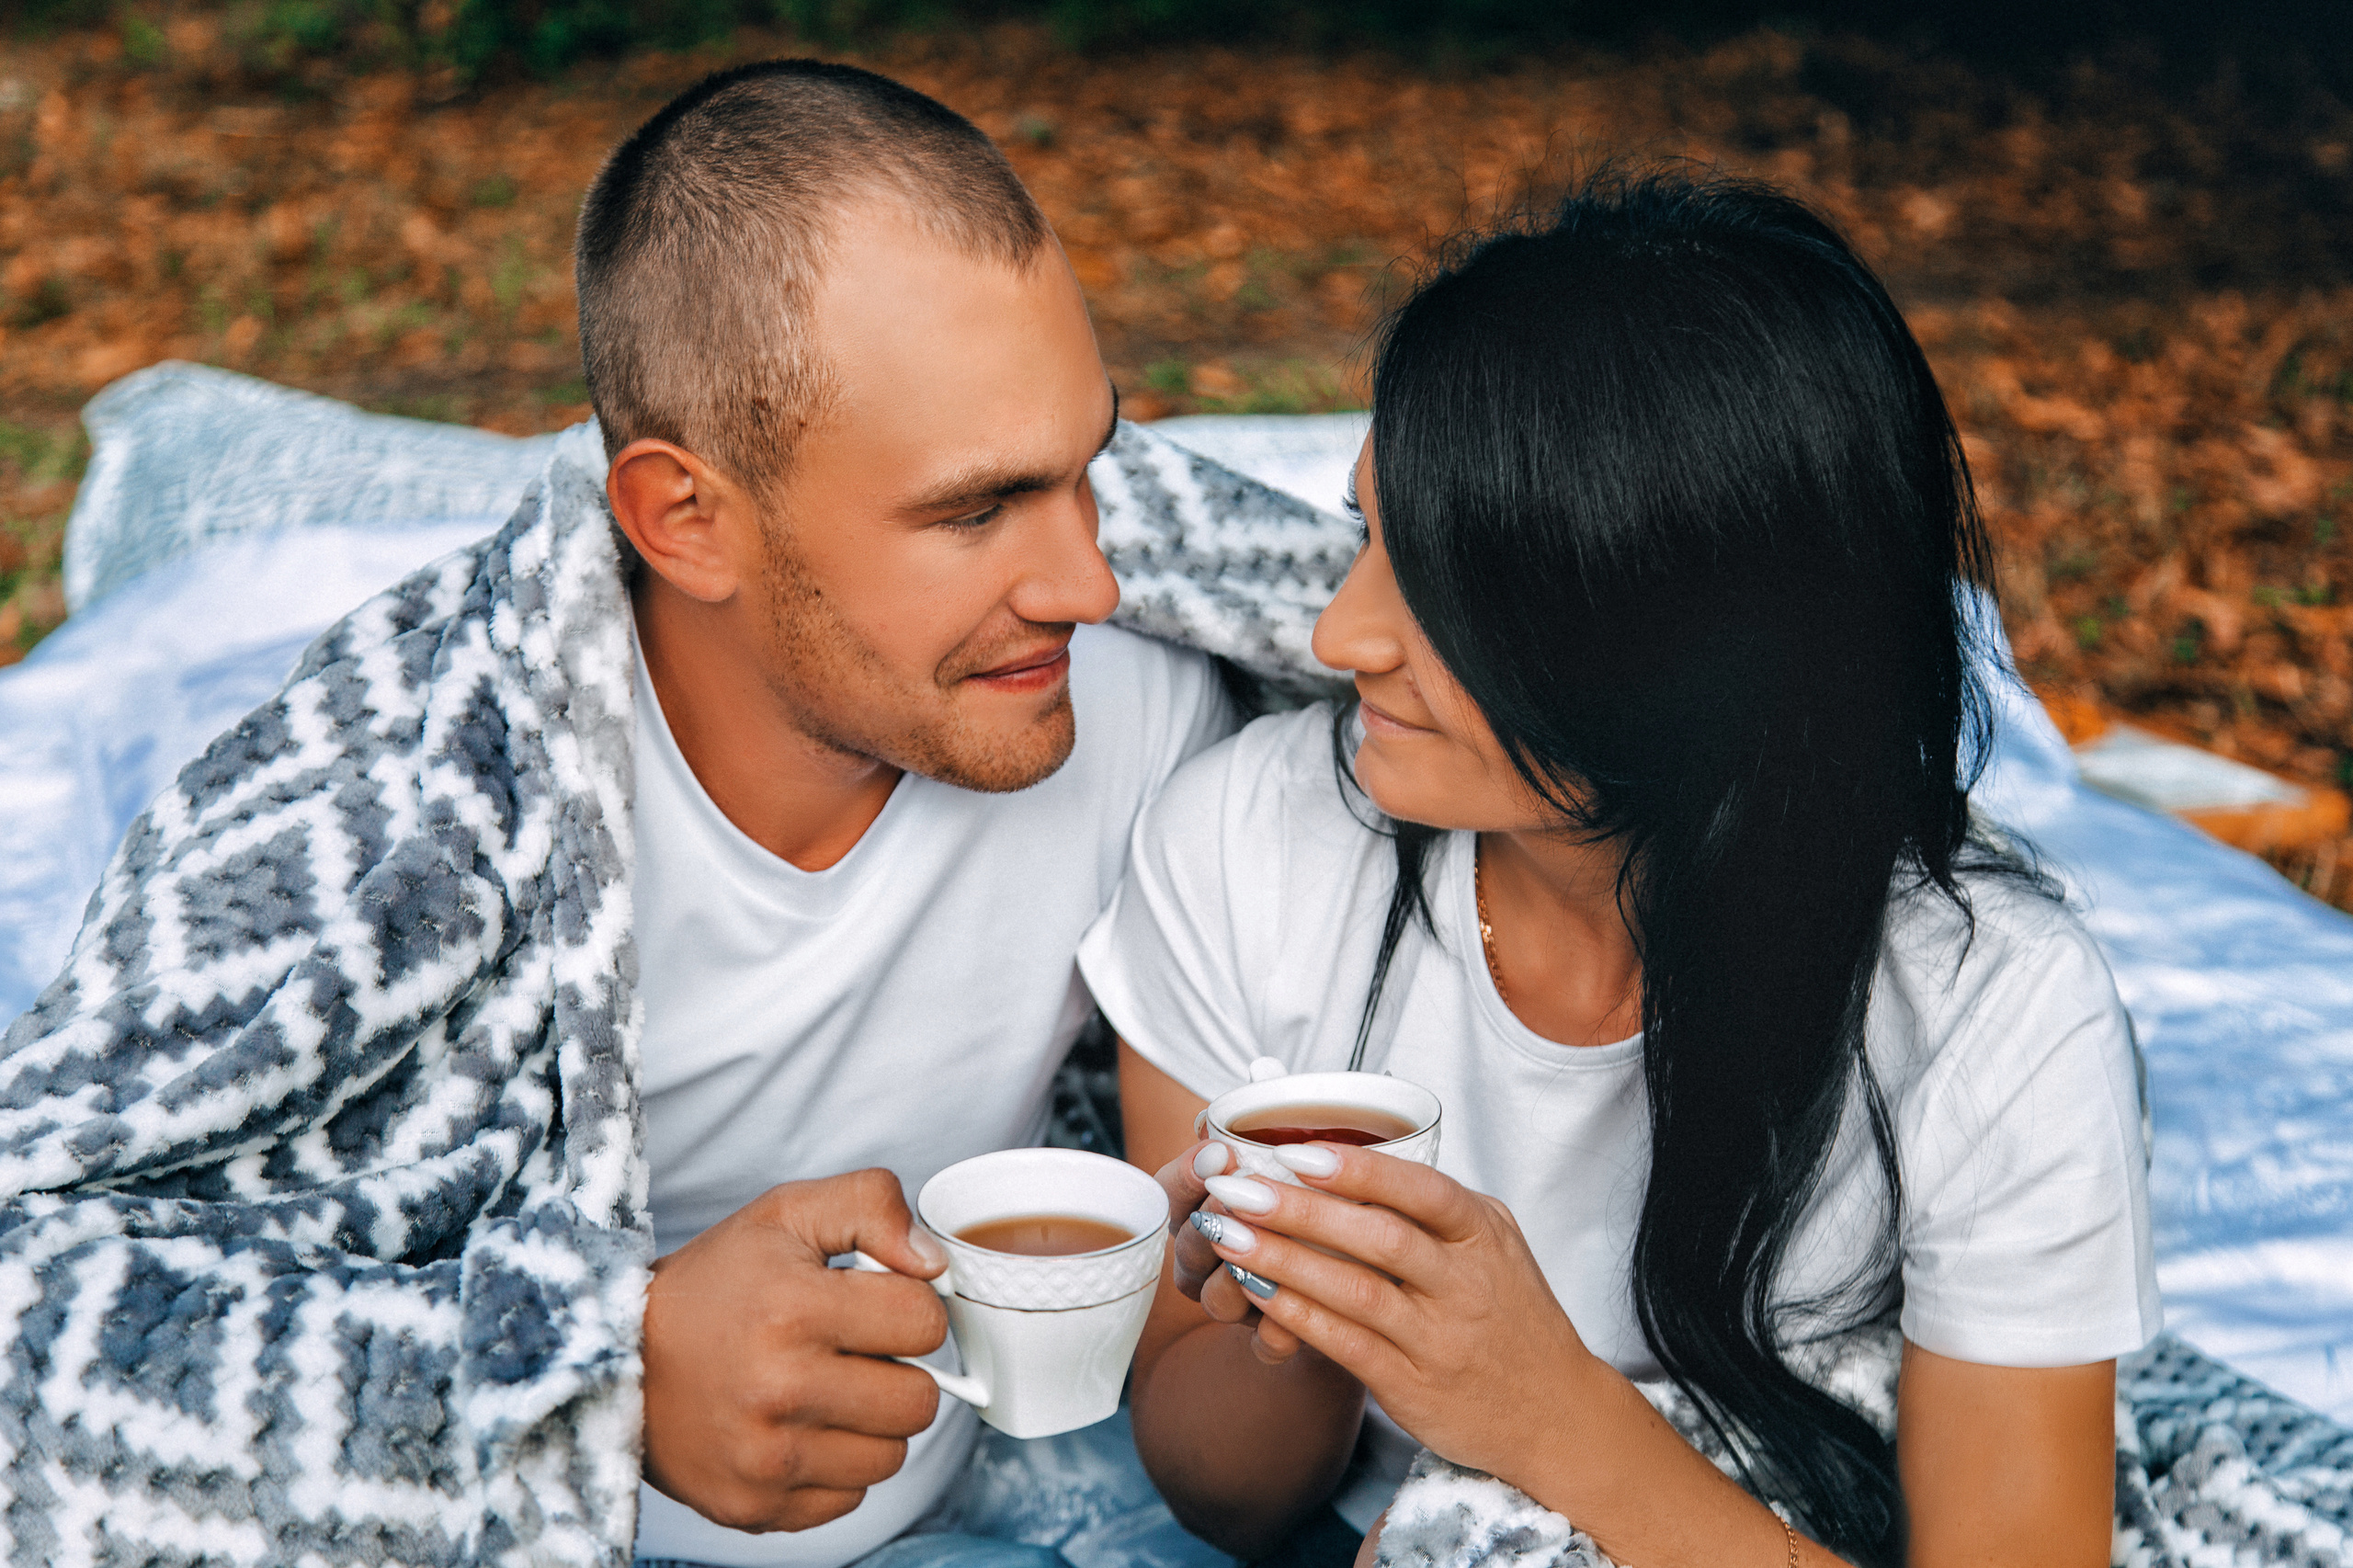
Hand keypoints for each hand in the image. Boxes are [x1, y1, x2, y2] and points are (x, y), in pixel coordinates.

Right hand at [640, 1168, 950, 1532]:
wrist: (617, 1359)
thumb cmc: (713, 1285)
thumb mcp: (786, 1214)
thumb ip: (870, 1207)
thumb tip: (933, 1263)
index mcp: (793, 1309)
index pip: (924, 1323)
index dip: (910, 1308)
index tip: (875, 1306)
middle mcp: (780, 1390)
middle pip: (919, 1402)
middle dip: (899, 1372)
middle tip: (853, 1354)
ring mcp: (767, 1458)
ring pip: (891, 1457)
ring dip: (870, 1425)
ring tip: (824, 1391)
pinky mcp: (756, 1506)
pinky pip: (848, 1498)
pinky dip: (834, 1468)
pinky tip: (798, 1430)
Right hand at [1150, 1138, 1306, 1361]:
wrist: (1356, 1262)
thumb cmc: (1310, 1192)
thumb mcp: (1287, 1157)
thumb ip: (1254, 1138)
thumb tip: (1212, 1119)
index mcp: (1201, 1210)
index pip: (1170, 1192)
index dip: (1186, 1175)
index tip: (1218, 1151)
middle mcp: (1209, 1260)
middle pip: (1188, 1248)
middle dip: (1212, 1220)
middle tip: (1237, 1196)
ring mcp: (1238, 1303)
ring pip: (1216, 1301)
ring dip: (1234, 1281)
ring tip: (1260, 1262)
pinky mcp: (1272, 1338)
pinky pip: (1264, 1345)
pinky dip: (1276, 1333)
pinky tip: (1295, 1321)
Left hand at [1186, 1144, 1595, 1482]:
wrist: (1556, 1415)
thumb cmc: (1514, 1318)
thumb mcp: (1497, 1248)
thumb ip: (1439, 1208)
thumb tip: (1360, 1161)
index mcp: (1484, 1237)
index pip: (1425, 1192)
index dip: (1361, 1170)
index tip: (1298, 1151)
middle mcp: (1466, 1285)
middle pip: (1380, 1239)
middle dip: (1301, 1211)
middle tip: (1237, 1189)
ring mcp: (1439, 1339)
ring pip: (1355, 1293)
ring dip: (1284, 1261)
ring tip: (1227, 1235)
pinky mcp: (1413, 1386)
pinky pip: (1346, 1346)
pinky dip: (1296, 1316)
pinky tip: (1254, 1292)